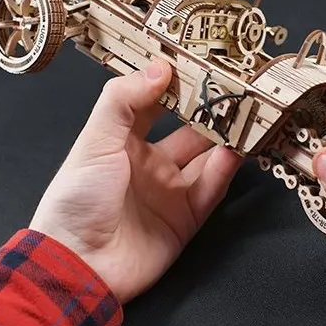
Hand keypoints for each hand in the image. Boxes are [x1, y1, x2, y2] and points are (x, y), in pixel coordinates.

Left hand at [30, 59, 242, 302]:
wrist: (78, 264)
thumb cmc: (78, 197)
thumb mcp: (94, 140)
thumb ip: (124, 100)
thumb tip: (161, 66)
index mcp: (123, 141)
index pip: (155, 104)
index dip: (177, 85)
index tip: (203, 62)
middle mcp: (150, 162)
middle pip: (190, 131)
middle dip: (212, 111)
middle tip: (238, 88)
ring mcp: (170, 191)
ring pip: (207, 158)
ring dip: (226, 138)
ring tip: (248, 114)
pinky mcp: (186, 218)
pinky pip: (212, 189)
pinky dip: (225, 169)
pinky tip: (237, 149)